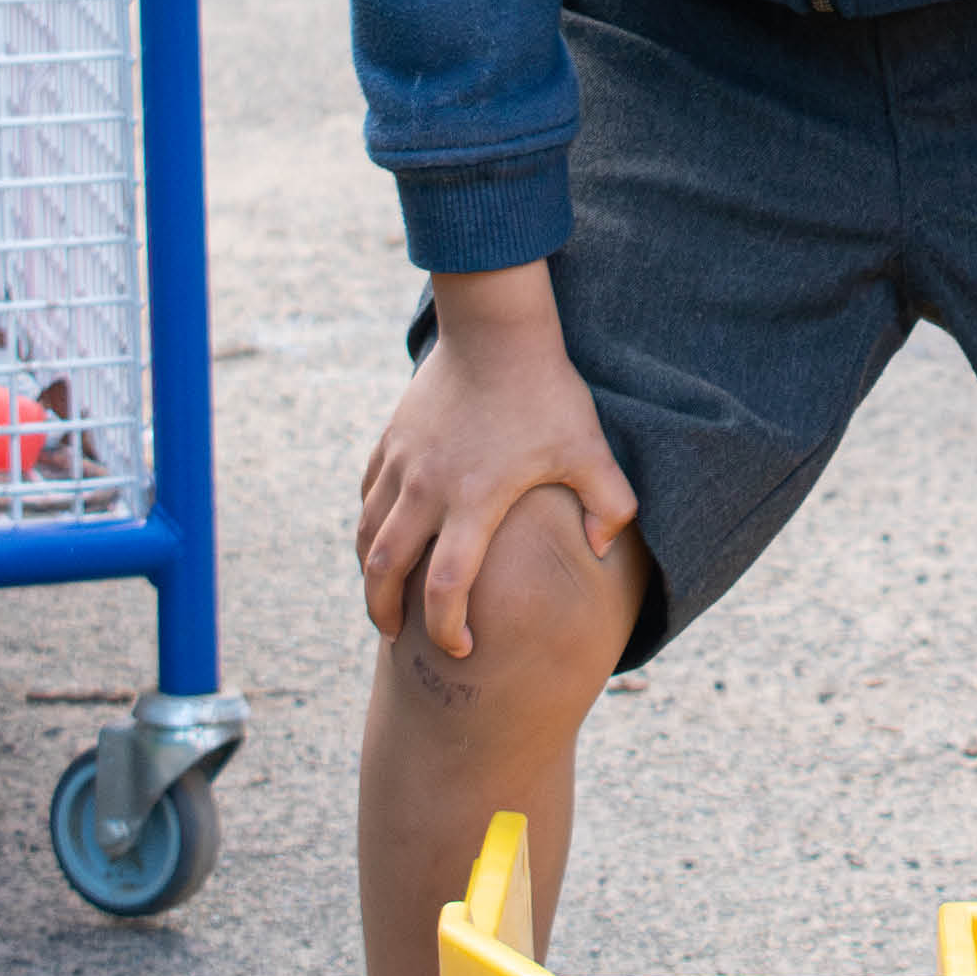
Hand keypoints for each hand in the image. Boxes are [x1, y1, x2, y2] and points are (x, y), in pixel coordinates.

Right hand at [357, 261, 636, 655]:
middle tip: (395, 636)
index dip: (447, 627)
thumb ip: (609, 504)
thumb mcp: (588, 448)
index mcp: (474, 502)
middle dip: (384, 612)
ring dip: (370, 573)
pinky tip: (381, 536)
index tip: (461, 647)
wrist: (495, 328)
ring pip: (367, 533)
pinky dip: (369, 524)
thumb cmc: (546, 391)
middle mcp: (427, 489)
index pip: (447, 587)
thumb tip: (601, 550)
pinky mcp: (392, 440)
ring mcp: (402, 464)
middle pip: (384, 570)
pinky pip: (367, 494)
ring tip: (381, 596)